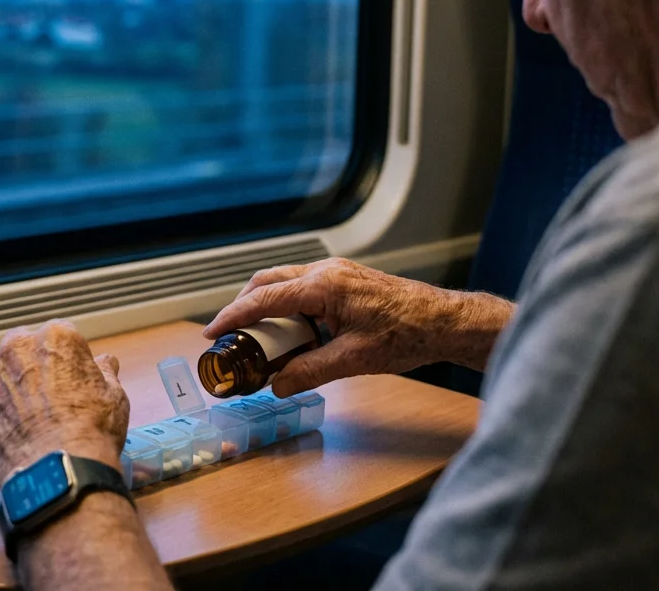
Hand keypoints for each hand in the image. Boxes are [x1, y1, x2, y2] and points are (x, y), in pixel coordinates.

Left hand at [0, 321, 129, 484]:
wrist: (60, 470)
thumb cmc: (91, 432)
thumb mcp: (114, 397)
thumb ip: (105, 373)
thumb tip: (106, 363)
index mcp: (56, 338)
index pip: (56, 335)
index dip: (61, 358)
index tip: (65, 377)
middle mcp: (17, 347)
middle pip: (15, 344)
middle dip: (23, 363)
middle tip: (34, 393)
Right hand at [203, 258, 511, 395]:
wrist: (446, 321)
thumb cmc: (407, 335)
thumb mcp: (353, 361)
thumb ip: (309, 372)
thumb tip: (276, 385)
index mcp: (324, 286)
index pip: (264, 298)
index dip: (233, 316)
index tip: (212, 333)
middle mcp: (327, 271)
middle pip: (267, 281)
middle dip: (243, 306)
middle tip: (229, 335)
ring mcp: (337, 272)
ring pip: (285, 281)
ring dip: (266, 305)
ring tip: (258, 338)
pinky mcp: (347, 280)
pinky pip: (304, 287)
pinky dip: (287, 305)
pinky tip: (292, 332)